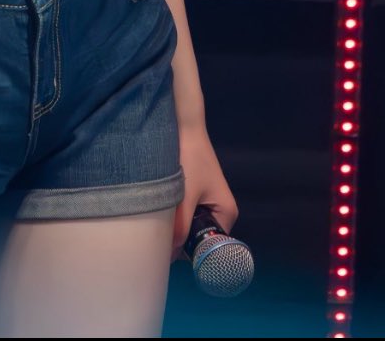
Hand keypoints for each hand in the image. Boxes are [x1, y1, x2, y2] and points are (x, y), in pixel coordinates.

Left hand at [173, 122, 237, 258]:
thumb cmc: (189, 158)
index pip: (212, 248)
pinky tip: (160, 211)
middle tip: (160, 242)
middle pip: (201, 238)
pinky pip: (187, 213)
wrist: (184, 126)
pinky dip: (175, 215)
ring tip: (158, 225)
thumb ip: (179, 226)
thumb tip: (170, 254)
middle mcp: (221, 210)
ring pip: (191, 225)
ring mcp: (208, 202)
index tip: (171, 257)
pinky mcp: (196, 193)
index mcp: (226, 214)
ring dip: (176, 227)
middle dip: (182, 242)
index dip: (193, 255)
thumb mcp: (184, 195)